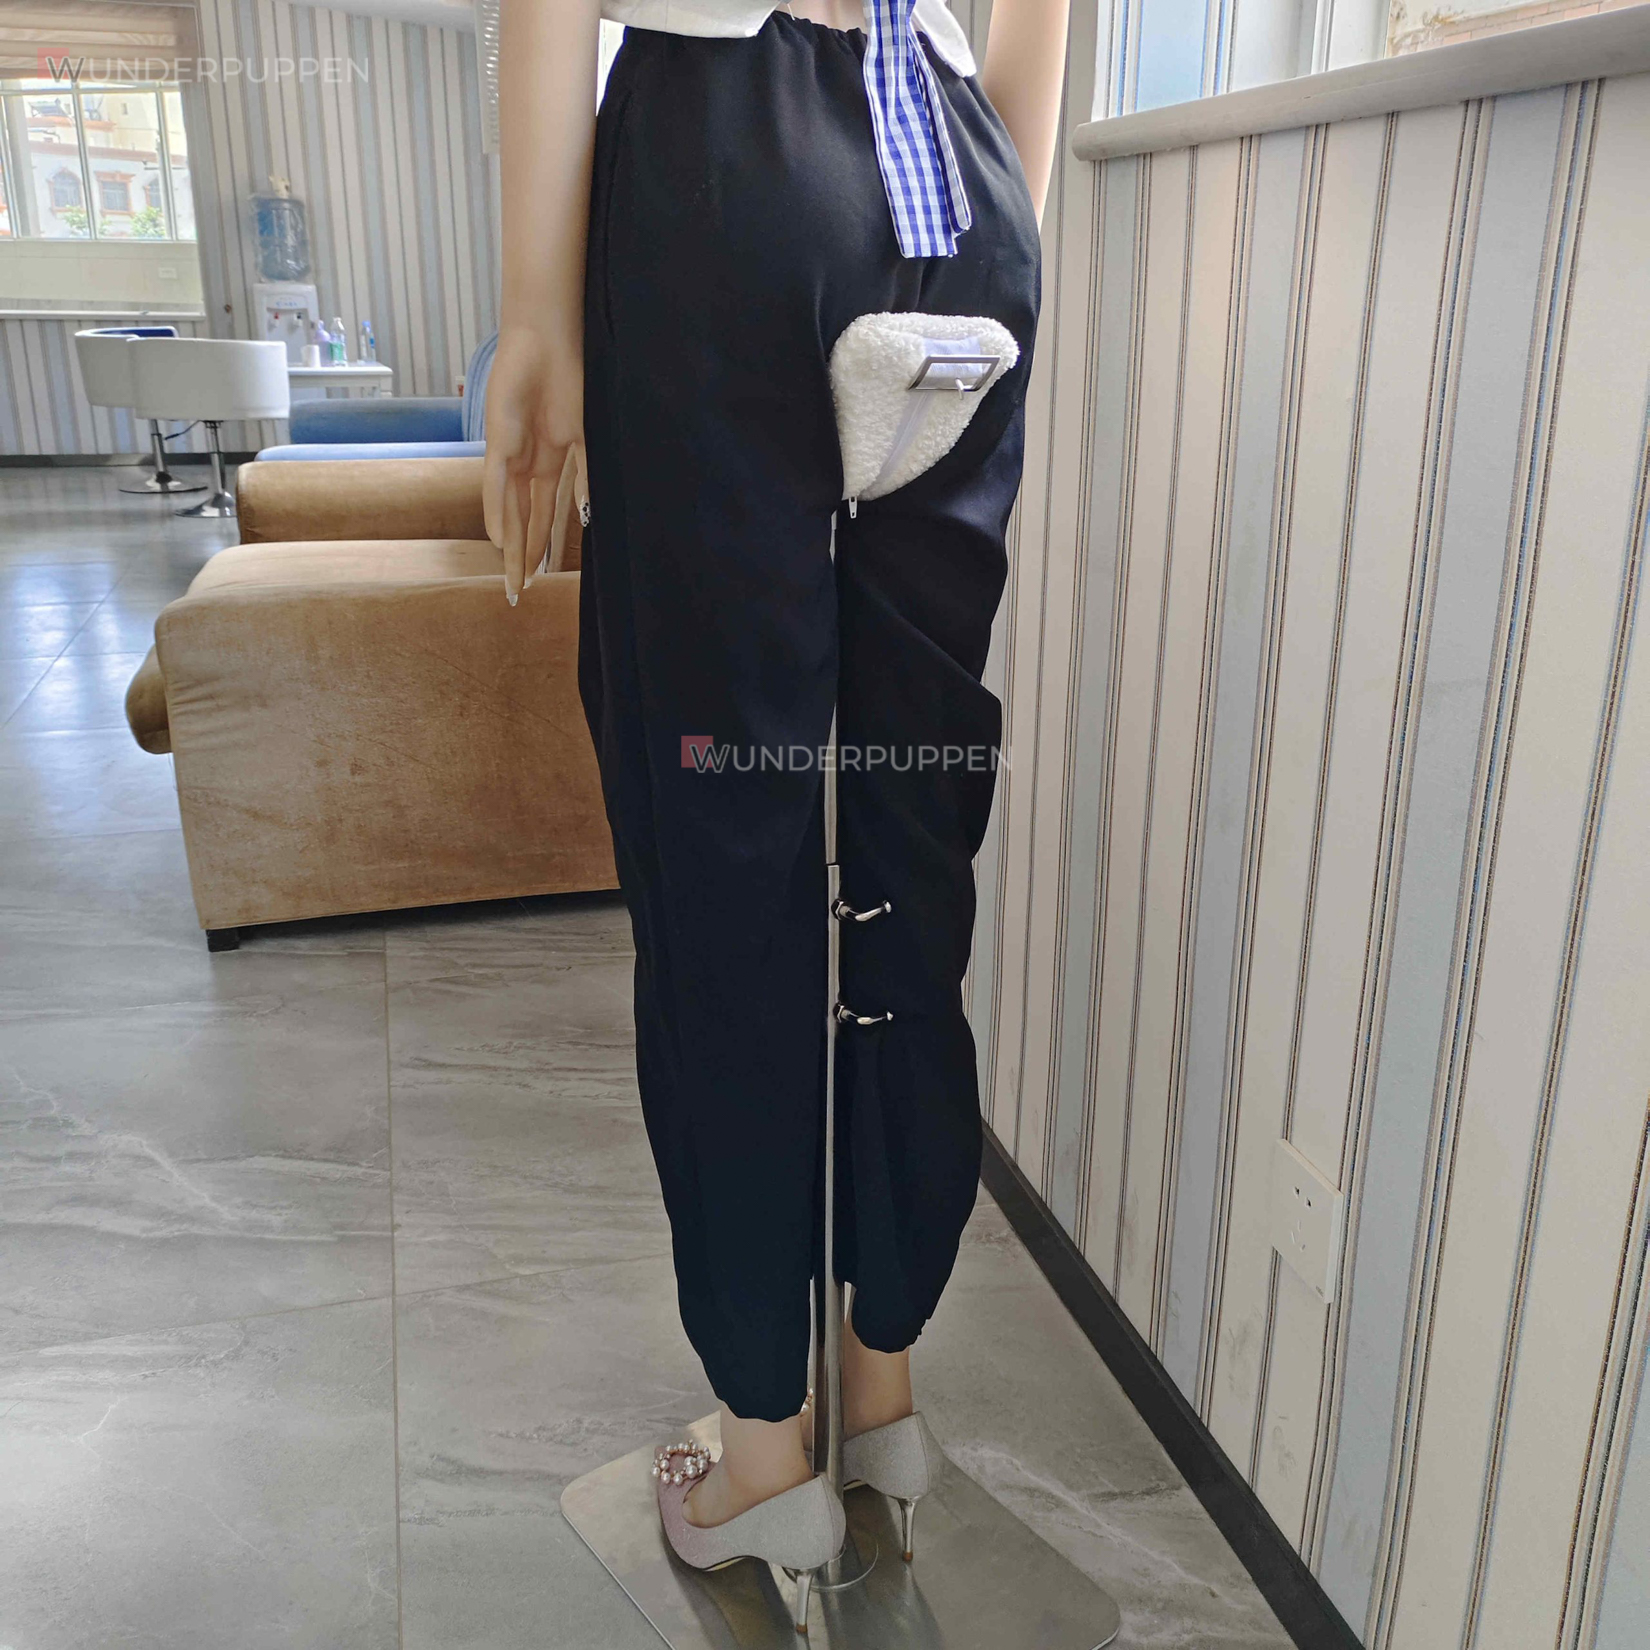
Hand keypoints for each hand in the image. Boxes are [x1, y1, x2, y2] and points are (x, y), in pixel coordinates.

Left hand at [483, 322, 587, 603]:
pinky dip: (498, 512)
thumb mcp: (586, 435)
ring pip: (509, 511)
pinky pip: (498, 484)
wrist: (549, 339)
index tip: (542, 577)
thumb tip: (585, 515)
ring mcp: (511, 453)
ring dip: (511, 546)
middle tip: (518, 592)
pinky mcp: (500, 439)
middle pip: (523, 521)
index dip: (542, 547)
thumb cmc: (570, 376)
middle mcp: (526, 463)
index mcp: (548, 462)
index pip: (543, 516)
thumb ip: (585, 476)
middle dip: (522, 557)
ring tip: (512, 578)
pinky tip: (500, 540)